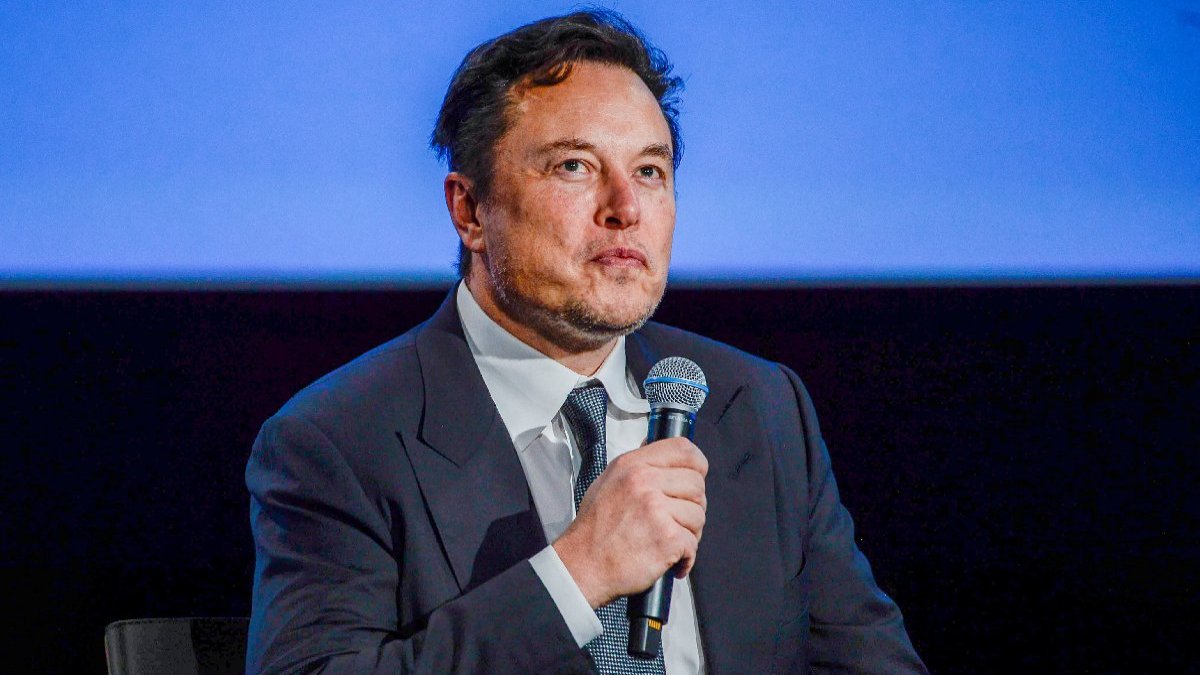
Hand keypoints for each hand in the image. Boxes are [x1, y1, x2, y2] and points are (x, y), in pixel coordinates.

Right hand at [552, 437, 707, 608]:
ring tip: (669, 542)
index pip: (683, 449)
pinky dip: (686, 557)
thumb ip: (637, 466)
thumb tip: (659, 449)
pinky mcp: (666, 538)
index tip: (697, 477)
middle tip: (677, 521)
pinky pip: (693, 543)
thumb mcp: (608, 481)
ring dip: (689, 533)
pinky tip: (671, 560)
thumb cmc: (594, 529)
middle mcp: (644, 482)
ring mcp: (656, 510)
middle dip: (693, 506)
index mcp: (632, 466)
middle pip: (697, 485)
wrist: (582, 566)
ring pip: (698, 515)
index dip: (697, 465)